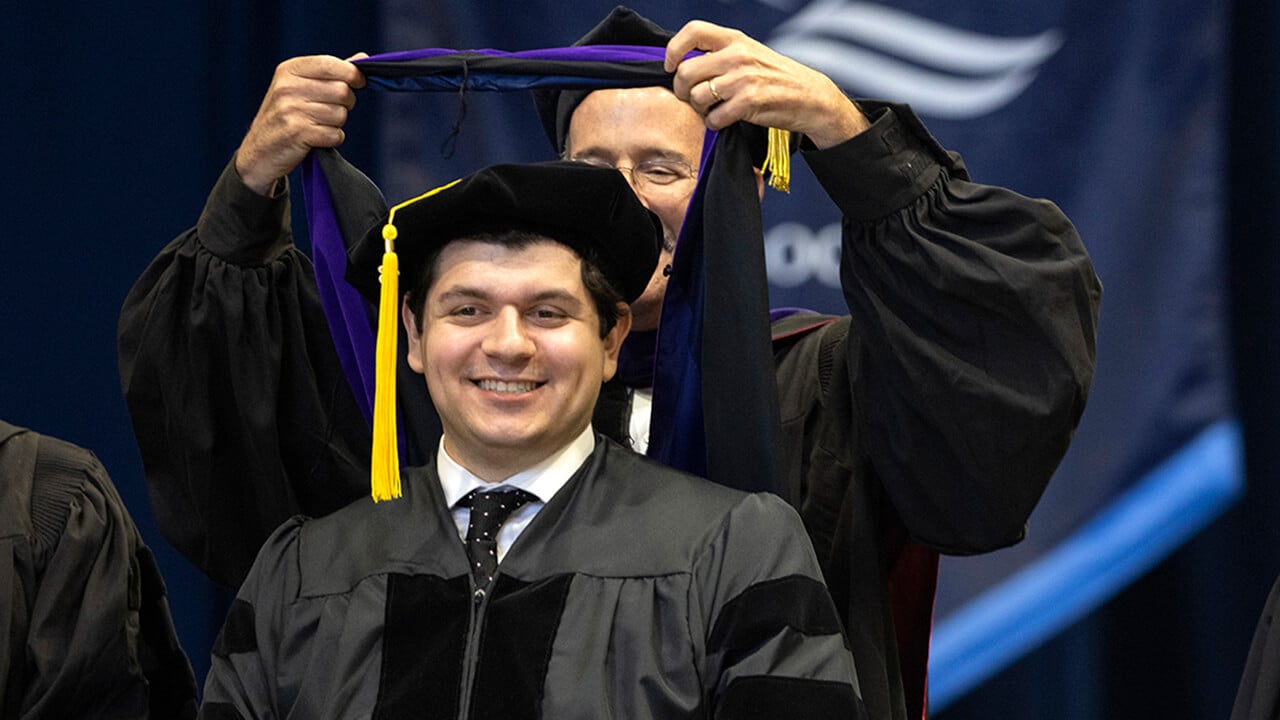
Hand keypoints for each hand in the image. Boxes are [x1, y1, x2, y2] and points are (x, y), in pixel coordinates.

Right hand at [234, 53, 367, 195]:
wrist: (259, 152)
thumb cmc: (286, 116)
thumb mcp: (300, 87)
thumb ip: (331, 72)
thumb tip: (363, 58)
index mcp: (289, 71)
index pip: (330, 64)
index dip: (352, 74)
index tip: (359, 82)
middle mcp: (287, 87)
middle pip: (342, 91)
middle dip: (346, 103)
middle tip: (331, 110)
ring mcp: (290, 110)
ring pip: (340, 114)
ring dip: (337, 124)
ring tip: (318, 125)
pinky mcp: (297, 133)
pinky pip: (335, 134)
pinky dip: (332, 139)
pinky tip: (317, 138)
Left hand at [664, 21, 868, 148]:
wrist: (810, 96)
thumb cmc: (776, 77)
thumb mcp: (750, 53)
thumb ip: (720, 54)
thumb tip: (682, 66)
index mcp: (735, 39)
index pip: (693, 32)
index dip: (674, 50)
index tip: (671, 66)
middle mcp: (737, 55)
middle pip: (685, 72)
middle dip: (682, 90)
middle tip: (691, 98)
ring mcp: (742, 79)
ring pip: (696, 97)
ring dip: (700, 109)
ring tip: (714, 109)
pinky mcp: (748, 102)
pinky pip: (713, 118)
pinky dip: (715, 123)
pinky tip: (726, 119)